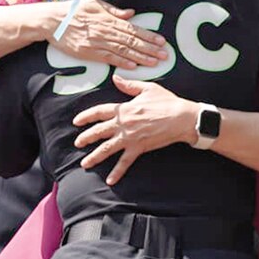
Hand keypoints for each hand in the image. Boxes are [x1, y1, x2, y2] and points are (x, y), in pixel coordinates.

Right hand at [46, 0, 168, 69]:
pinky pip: (107, 58)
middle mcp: (105, 31)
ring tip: (154, 62)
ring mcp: (97, 42)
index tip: (162, 41)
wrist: (51, 20)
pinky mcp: (88, 52)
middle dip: (150, 49)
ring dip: (140, 57)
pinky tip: (133, 66)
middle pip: (132, 41)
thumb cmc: (74, 10)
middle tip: (164, 55)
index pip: (133, 29)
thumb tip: (131, 14)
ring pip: (123, 51)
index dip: (149, 36)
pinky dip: (121, 62)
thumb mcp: (95, 3)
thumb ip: (114, 10)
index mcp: (109, 19)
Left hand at [72, 75, 198, 184]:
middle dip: (86, 138)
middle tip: (77, 143)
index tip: (77, 121)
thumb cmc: (167, 102)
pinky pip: (125, 162)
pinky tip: (110, 180)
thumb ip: (129, 85)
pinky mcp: (139, 148)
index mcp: (124, 108)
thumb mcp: (147, 89)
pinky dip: (117, 172)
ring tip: (85, 164)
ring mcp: (130, 137)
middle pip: (98, 131)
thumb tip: (115, 78)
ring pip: (107, 148)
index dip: (86, 116)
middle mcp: (123, 123)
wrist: (181, 117)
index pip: (99, 112)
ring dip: (94, 157)